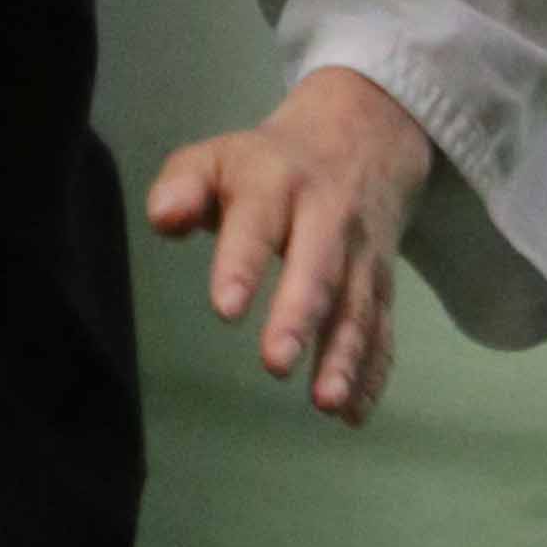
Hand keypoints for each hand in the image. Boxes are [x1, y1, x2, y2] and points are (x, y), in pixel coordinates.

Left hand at [147, 68, 434, 424]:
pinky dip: (372, 372)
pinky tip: (354, 412)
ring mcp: (362, 253)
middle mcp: (328, 218)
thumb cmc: (268, 164)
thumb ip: (183, 185)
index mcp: (278, 183)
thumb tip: (163, 217)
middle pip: (319, 267)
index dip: (242, 264)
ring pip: (358, 306)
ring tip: (325, 402)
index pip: (258, 223)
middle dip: (300, 317)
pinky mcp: (383, 282)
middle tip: (275, 363)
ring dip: (345, 356)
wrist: (363, 134)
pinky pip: (383, 329)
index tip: (225, 309)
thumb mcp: (219, 156)